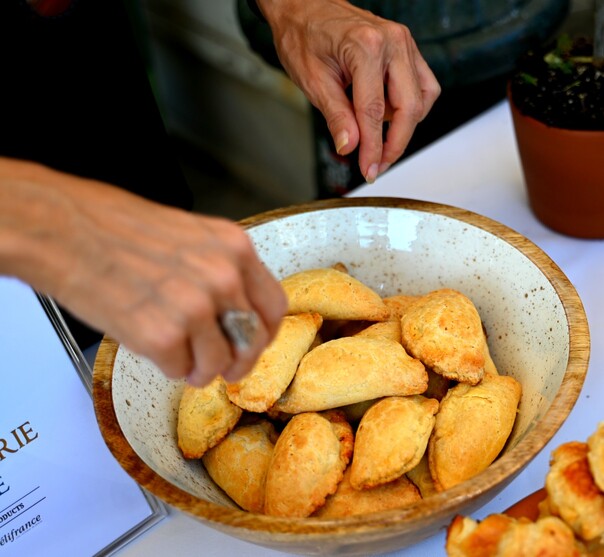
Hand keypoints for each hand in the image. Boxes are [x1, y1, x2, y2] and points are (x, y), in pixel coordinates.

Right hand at [0, 159, 286, 386]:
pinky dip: (168, 367)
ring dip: (200, 368)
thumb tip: (234, 309)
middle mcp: (223, 277)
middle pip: (253, 341)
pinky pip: (182, 372)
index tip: (253, 342)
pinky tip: (152, 346)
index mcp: (234, 248)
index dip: (265, 332)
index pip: (275, 306)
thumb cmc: (117, 227)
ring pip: (220, 364)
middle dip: (237, 360)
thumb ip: (220, 269)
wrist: (64, 230)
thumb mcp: (191, 235)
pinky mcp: (162, 336)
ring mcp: (194, 308)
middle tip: (221, 366)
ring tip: (179, 355)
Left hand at [257, 0, 439, 182]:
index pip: (375, 111)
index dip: (374, 147)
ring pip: (422, 98)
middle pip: (408, 107)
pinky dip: (411, 107)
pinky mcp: (406, 48)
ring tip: (378, 140)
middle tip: (376, 166)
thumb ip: (336, 115)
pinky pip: (423, 85)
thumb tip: (350, 147)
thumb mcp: (312, 81)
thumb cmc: (303, 37)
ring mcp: (404, 43)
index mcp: (366, 47)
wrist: (305, 7)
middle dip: (395, 144)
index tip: (369, 171)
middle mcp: (392, 42)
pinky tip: (388, 116)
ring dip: (405, 127)